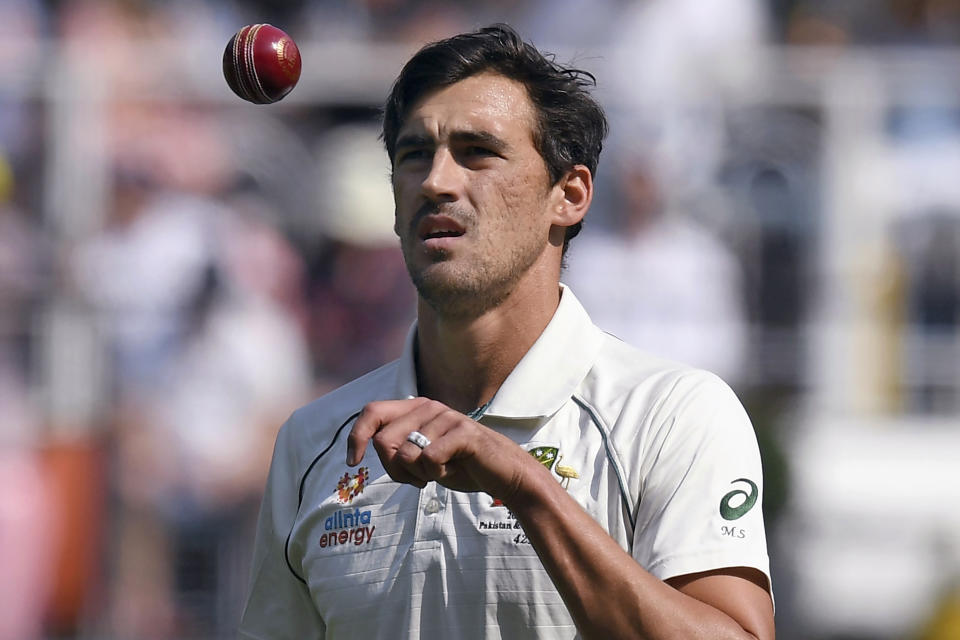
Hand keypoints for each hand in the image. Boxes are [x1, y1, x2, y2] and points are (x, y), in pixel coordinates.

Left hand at [346, 397, 531, 499]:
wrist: (501, 473)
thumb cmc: (458, 463)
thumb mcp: (420, 454)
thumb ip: (397, 446)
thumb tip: (365, 446)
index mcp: (415, 407)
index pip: (372, 412)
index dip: (357, 436)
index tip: (353, 462)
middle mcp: (428, 407)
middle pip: (384, 440)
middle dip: (393, 469)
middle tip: (415, 477)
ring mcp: (446, 417)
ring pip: (406, 454)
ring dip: (417, 474)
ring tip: (436, 472)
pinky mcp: (463, 433)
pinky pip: (429, 459)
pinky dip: (435, 474)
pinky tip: (450, 470)